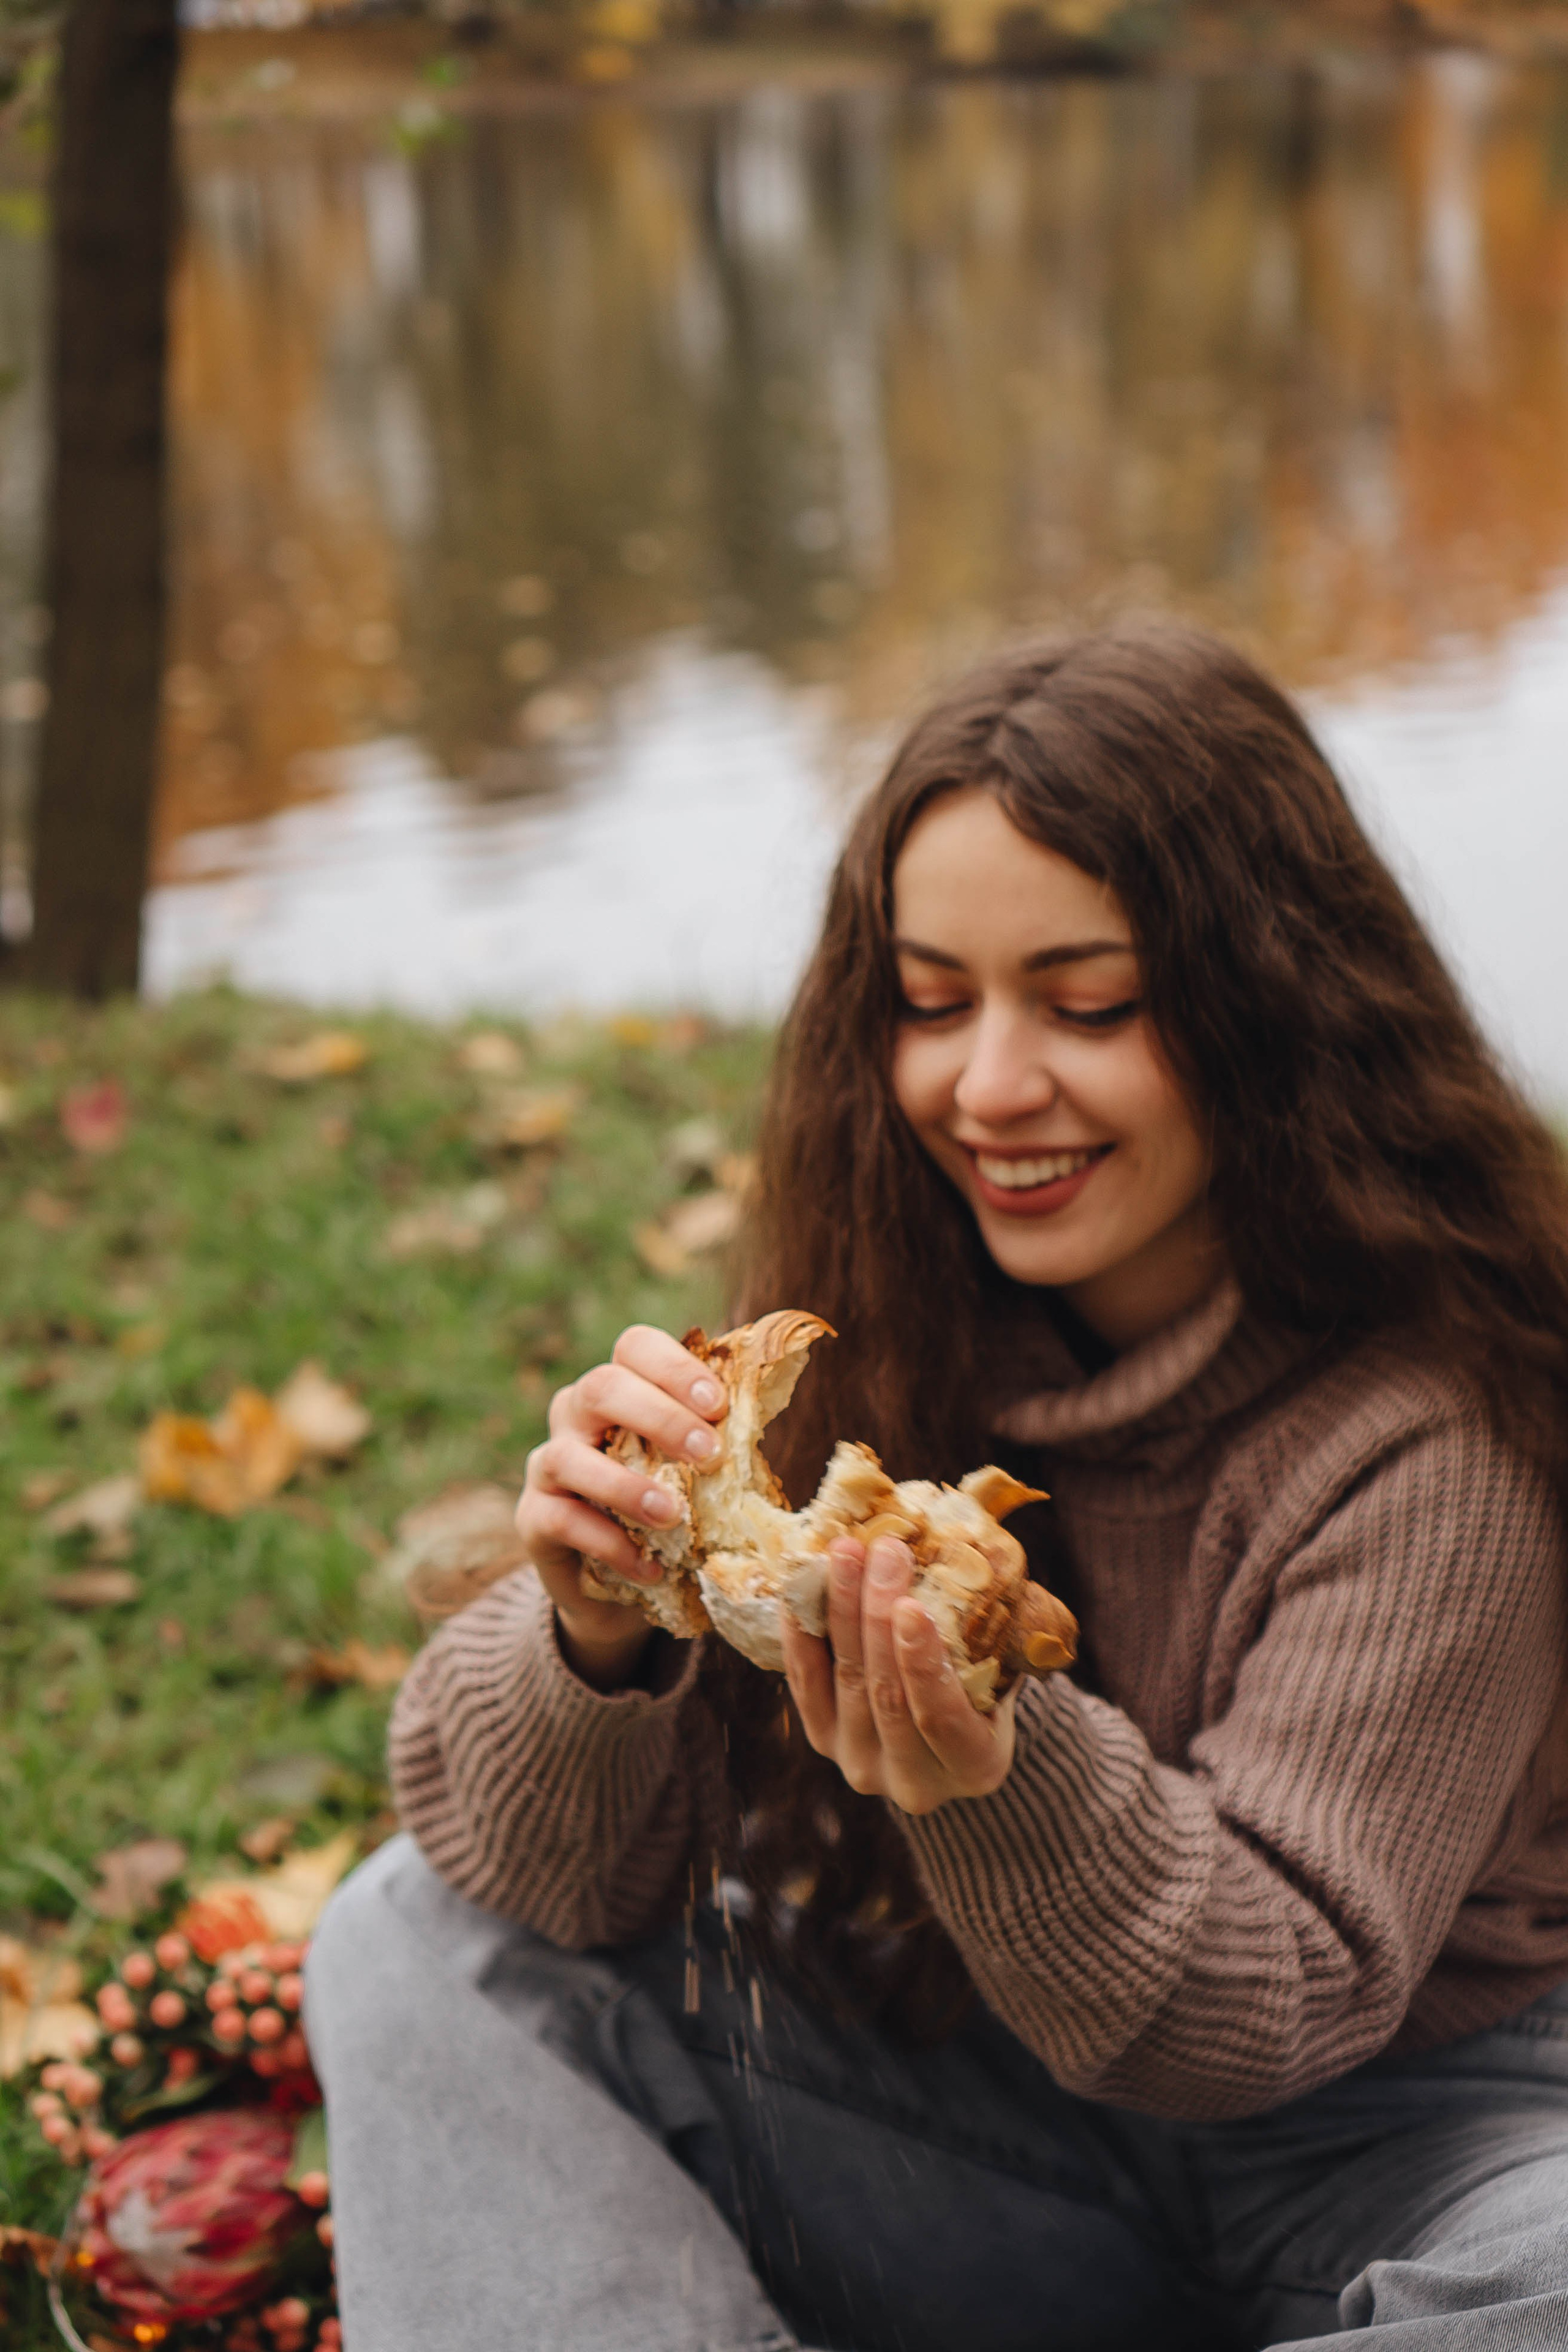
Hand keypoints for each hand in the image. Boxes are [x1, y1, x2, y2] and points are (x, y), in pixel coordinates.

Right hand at [517, 1325, 726, 1690]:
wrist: (615, 1587)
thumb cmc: (665, 1511)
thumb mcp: (691, 1473)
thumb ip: (715, 1441)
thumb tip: (767, 1409)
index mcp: (619, 1390)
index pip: (634, 1348)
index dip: (675, 1367)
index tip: (718, 1405)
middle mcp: (574, 1416)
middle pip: (600, 1387)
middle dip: (659, 1417)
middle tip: (707, 1456)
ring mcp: (547, 1465)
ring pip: (569, 1456)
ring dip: (626, 1486)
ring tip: (674, 1516)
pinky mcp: (532, 1518)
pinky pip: (562, 1521)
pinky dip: (609, 1544)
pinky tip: (650, 1568)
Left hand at [781, 1536, 1017, 1814]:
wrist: (949, 1733)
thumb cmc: (990, 1685)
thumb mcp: (1007, 1669)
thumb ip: (994, 1632)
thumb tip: (975, 1550)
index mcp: (976, 1767)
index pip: (942, 1718)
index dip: (923, 1664)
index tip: (913, 1606)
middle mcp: (915, 1782)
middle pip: (886, 1693)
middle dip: (879, 1615)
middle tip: (884, 1551)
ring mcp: (862, 1765)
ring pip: (847, 1681)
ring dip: (842, 1610)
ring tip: (847, 1551)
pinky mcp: (823, 1740)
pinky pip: (805, 1684)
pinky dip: (801, 1632)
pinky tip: (803, 1586)